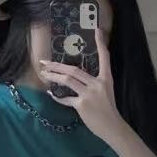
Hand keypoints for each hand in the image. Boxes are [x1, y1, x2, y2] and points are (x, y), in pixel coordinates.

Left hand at [40, 28, 125, 142]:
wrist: (112, 126)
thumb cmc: (108, 109)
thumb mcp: (105, 92)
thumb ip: (93, 84)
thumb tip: (76, 78)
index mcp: (106, 79)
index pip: (104, 58)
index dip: (101, 44)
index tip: (97, 30)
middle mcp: (97, 84)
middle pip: (74, 69)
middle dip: (57, 65)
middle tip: (45, 62)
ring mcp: (89, 94)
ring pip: (67, 80)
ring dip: (53, 76)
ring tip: (44, 74)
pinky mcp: (82, 105)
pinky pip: (66, 99)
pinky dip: (58, 97)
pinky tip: (51, 94)